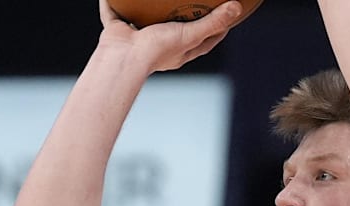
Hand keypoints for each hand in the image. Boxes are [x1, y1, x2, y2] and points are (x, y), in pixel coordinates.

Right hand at [97, 0, 243, 72]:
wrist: (123, 57)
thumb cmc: (158, 50)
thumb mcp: (190, 34)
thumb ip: (213, 22)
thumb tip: (236, 7)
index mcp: (181, 51)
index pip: (206, 40)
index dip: (218, 28)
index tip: (227, 15)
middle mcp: (162, 46)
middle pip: (178, 30)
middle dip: (185, 18)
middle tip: (195, 2)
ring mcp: (139, 38)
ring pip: (147, 22)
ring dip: (151, 11)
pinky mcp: (118, 30)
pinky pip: (115, 13)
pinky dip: (113, 4)